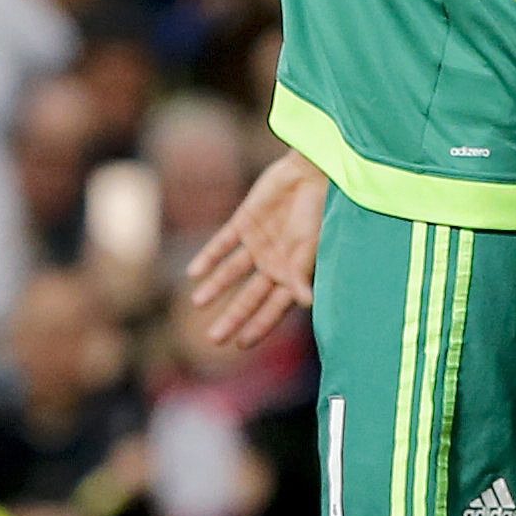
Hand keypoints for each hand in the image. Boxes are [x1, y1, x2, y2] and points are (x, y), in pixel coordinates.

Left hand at [187, 151, 327, 350]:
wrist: (313, 170)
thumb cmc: (321, 210)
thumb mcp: (312, 244)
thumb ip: (302, 271)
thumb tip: (306, 303)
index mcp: (294, 273)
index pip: (272, 308)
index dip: (258, 326)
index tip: (240, 345)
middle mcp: (274, 262)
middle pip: (249, 297)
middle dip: (232, 317)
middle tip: (213, 339)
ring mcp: (258, 242)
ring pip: (232, 272)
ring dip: (215, 287)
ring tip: (197, 302)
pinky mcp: (245, 221)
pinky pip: (223, 243)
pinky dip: (209, 257)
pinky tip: (193, 273)